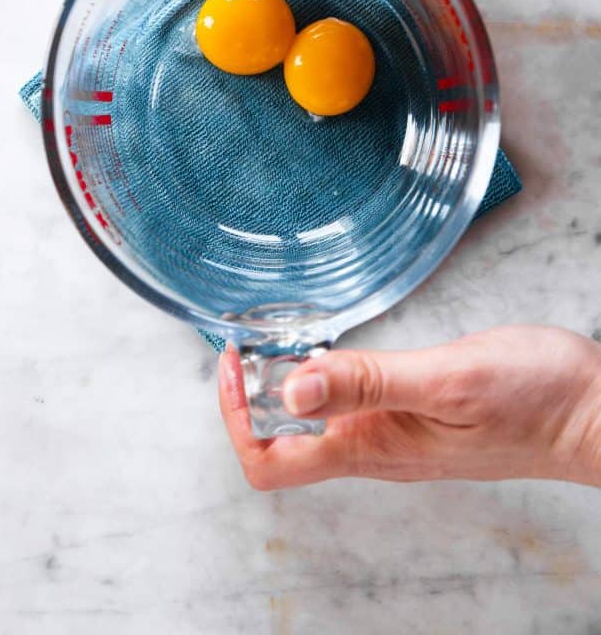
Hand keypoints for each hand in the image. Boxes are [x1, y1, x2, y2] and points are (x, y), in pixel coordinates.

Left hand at [218, 326, 600, 489]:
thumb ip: (368, 384)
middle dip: (250, 395)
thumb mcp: (446, 381)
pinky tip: (332, 346)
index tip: (233, 363)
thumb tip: (289, 390)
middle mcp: (375, 449)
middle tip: (248, 340)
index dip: (236, 417)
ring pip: (312, 424)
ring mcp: (394, 434)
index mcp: (373, 448)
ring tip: (279, 336)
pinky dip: (323, 376)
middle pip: (282, 444)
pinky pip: (347, 405)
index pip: (271, 462)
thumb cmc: (533, 401)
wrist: (592, 411)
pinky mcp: (414, 413)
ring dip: (283, 384)